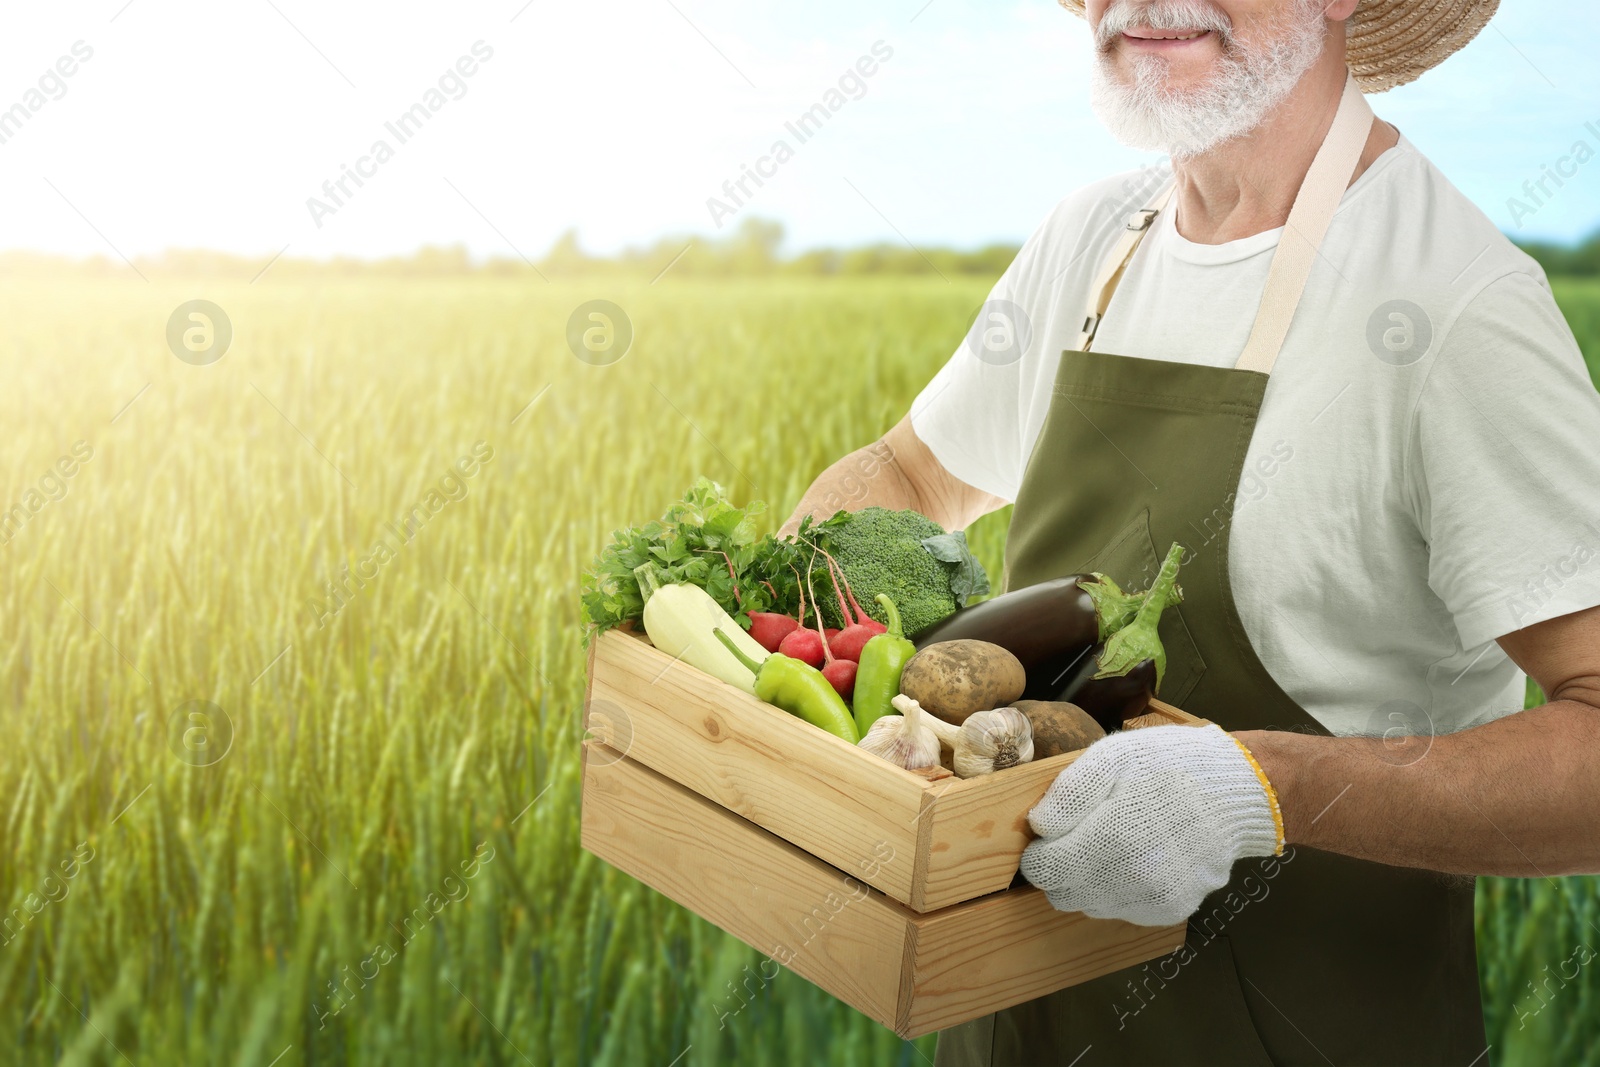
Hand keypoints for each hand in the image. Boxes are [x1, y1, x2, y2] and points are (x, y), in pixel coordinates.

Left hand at [1020, 724, 1281, 925]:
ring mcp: (1154, 899)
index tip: (1051, 835)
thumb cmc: (1169, 766)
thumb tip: (1039, 828)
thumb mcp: (1112, 758)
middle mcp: (1132, 880)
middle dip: (1062, 869)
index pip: (1044, 871)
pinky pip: (1123, 910)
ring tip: (1113, 843)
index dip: (1039, 852)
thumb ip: (1068, 795)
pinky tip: (1136, 858)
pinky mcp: (1171, 910)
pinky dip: (1119, 890)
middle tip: (1080, 837)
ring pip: (1091, 907)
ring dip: (1089, 882)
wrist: (1236, 792)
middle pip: (1063, 895)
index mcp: (1111, 839)